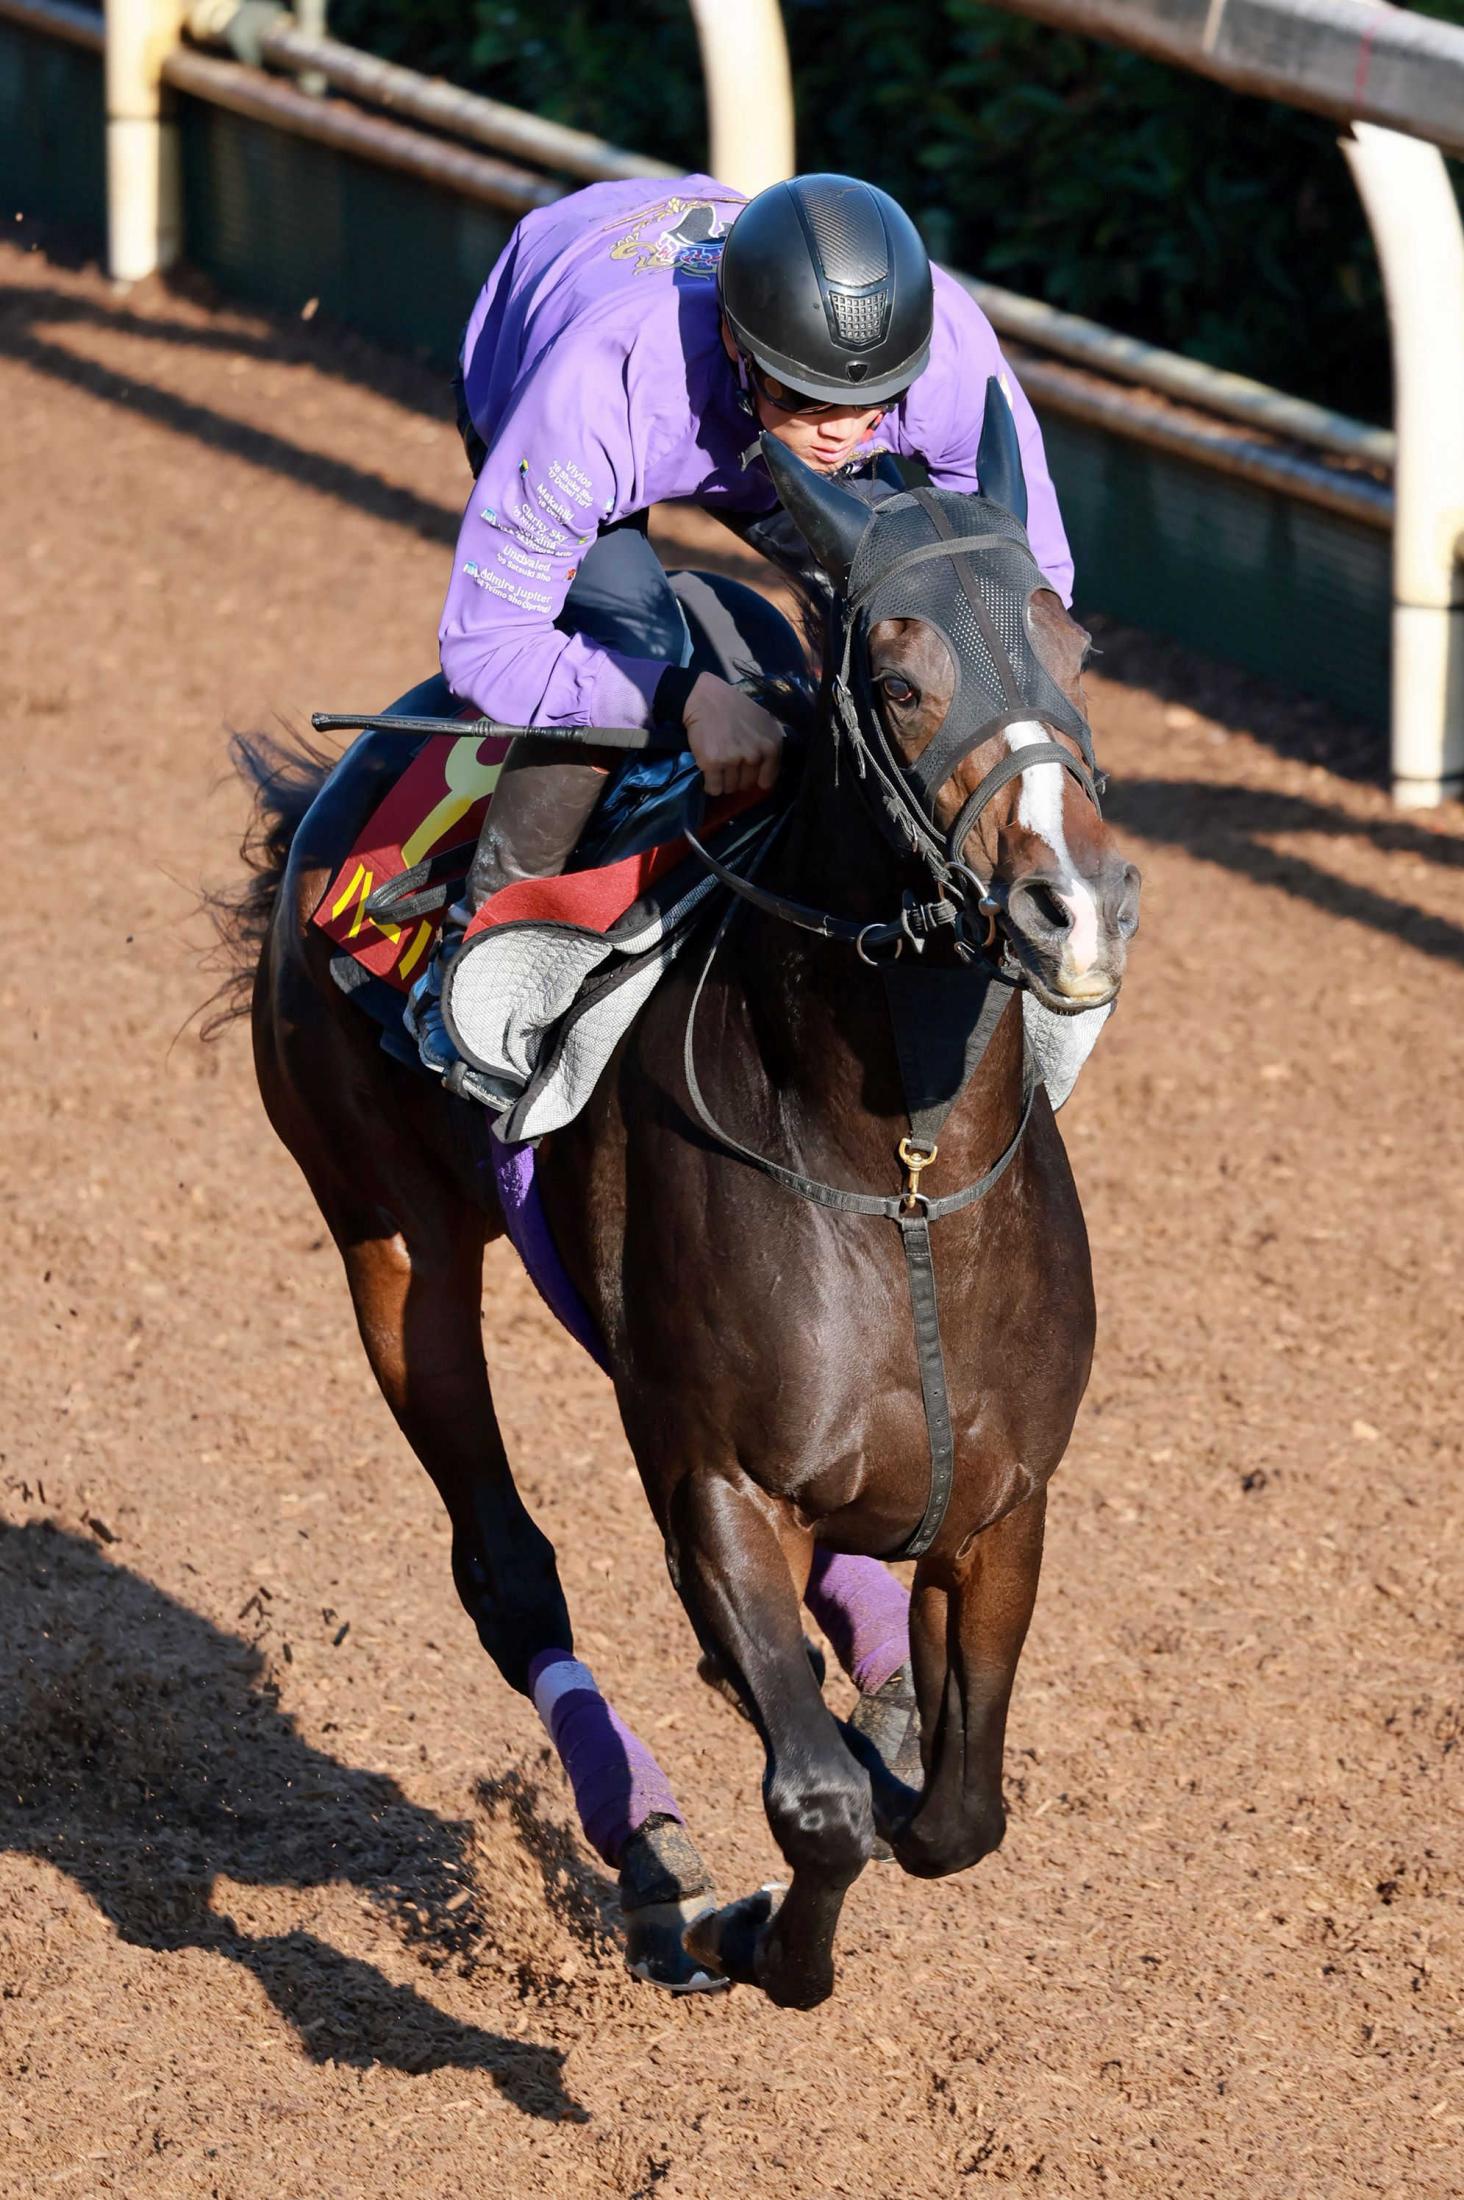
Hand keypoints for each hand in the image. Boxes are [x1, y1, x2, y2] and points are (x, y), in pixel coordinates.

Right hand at [682, 672, 782, 798]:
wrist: (706, 697)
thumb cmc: (735, 709)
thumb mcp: (764, 724)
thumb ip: (768, 749)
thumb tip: (764, 779)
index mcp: (771, 746)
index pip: (767, 780)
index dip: (755, 779)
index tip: (746, 773)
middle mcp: (755, 754)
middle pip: (746, 785)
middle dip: (737, 778)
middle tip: (729, 764)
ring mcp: (733, 759)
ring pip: (730, 788)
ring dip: (723, 781)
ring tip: (718, 765)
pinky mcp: (712, 763)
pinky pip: (714, 789)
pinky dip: (711, 786)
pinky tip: (709, 773)